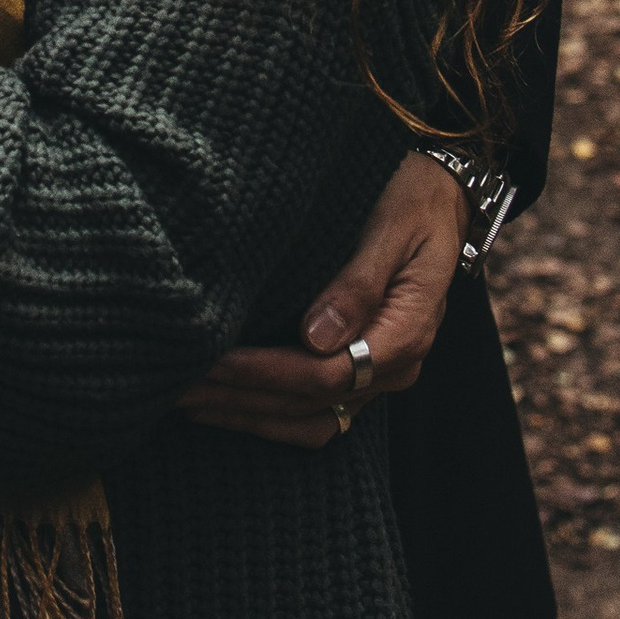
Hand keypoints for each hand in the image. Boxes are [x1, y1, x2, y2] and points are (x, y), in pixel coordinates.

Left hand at [173, 148, 467, 449]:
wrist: (442, 199)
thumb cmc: (412, 202)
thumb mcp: (392, 229)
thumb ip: (358, 283)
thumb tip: (316, 336)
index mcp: (406, 333)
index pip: (327, 373)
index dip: (266, 372)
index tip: (215, 361)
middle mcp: (395, 366)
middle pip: (312, 403)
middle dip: (243, 398)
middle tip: (178, 387)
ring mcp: (380, 375)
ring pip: (312, 419)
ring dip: (250, 416)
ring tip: (188, 402)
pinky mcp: (363, 371)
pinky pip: (316, 412)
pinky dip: (269, 416)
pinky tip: (223, 405)